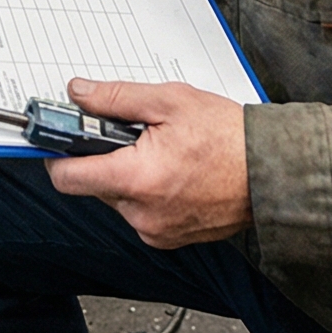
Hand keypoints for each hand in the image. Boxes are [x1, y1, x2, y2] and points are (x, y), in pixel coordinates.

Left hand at [44, 78, 250, 249]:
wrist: (273, 172)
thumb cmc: (229, 138)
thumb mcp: (169, 102)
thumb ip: (116, 98)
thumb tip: (79, 94)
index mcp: (137, 180)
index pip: (67, 176)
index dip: (58, 153)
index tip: (59, 137)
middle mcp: (142, 214)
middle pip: (94, 184)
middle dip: (105, 156)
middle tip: (133, 134)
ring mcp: (156, 231)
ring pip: (117, 198)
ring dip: (127, 174)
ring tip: (161, 152)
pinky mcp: (169, 238)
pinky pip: (140, 212)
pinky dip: (147, 191)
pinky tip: (173, 172)